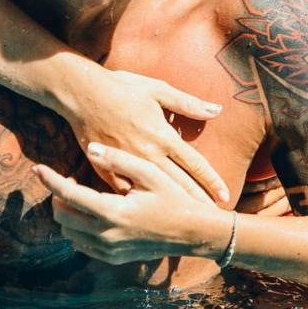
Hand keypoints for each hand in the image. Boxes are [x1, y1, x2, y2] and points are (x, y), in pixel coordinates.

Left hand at [33, 143, 233, 264]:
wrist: (193, 233)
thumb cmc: (174, 198)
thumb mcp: (150, 173)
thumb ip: (118, 160)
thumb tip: (90, 148)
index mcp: (113, 212)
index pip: (69, 195)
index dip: (50, 180)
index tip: (37, 168)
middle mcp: (106, 235)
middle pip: (62, 216)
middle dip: (58, 196)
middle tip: (73, 178)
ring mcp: (108, 250)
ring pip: (69, 232)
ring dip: (68, 212)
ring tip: (84, 194)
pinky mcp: (112, 258)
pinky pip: (81, 244)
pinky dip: (78, 227)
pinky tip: (93, 212)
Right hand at [54, 66, 229, 203]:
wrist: (82, 93)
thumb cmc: (121, 87)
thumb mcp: (158, 89)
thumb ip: (188, 103)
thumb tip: (217, 110)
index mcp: (163, 135)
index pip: (195, 163)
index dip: (212, 181)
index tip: (226, 196)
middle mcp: (148, 153)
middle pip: (179, 184)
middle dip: (197, 201)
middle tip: (213, 218)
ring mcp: (127, 164)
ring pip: (154, 191)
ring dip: (172, 205)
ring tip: (186, 221)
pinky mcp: (106, 169)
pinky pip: (125, 192)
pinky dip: (137, 204)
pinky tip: (146, 217)